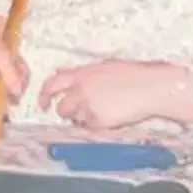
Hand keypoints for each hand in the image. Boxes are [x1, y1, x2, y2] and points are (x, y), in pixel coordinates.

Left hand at [39, 60, 192, 130]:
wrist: (150, 87)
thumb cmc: (131, 74)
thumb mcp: (102, 66)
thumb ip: (80, 72)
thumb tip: (61, 71)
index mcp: (81, 73)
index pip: (52, 83)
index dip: (44, 95)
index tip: (42, 104)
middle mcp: (80, 89)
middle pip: (61, 107)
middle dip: (67, 112)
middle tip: (78, 113)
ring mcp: (88, 105)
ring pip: (75, 119)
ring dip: (82, 118)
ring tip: (101, 111)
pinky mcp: (98, 120)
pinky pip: (89, 126)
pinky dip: (96, 125)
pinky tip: (110, 116)